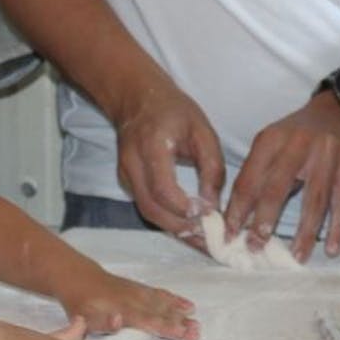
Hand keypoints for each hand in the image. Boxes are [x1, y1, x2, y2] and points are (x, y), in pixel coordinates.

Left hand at [57, 273, 199, 339]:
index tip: (183, 333)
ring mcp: (139, 292)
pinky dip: (175, 299)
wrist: (78, 278)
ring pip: (164, 303)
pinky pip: (161, 294)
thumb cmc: (81, 304)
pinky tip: (188, 305)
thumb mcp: (83, 317)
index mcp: (122, 310)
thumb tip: (119, 321)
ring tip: (197, 322)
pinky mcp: (140, 289)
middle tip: (197, 332)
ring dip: (181, 313)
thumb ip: (101, 322)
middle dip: (180, 323)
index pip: (149, 320)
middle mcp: (134, 300)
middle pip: (161, 312)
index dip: (167, 327)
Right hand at [110, 80, 224, 239]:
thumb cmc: (174, 111)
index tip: (207, 215)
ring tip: (202, 240)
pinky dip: (167, 220)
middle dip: (181, 228)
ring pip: (147, 213)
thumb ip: (211, 167)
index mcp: (152, 145)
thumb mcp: (202, 131)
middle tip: (208, 240)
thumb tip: (213, 205)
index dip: (184, 208)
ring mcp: (126, 174)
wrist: (137, 99)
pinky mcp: (127, 182)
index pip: (162, 188)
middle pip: (151, 209)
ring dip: (175, 230)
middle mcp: (132, 163)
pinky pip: (146, 207)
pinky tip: (188, 226)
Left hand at [225, 93, 339, 262]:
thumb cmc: (295, 136)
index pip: (250, 178)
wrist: (336, 112)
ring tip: (297, 257)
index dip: (238, 209)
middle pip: (278, 188)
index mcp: (270, 139)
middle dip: (265, 221)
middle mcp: (297, 144)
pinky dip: (338, 226)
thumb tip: (235, 218)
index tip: (230, 235)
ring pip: (315, 199)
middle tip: (256, 247)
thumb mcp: (269, 144)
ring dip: (305, 232)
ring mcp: (326, 153)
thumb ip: (254, 175)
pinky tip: (333, 248)